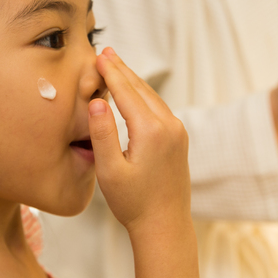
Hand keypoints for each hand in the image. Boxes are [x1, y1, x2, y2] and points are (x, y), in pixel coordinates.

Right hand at [88, 47, 190, 231]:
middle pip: (141, 89)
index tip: (99, 55)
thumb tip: (97, 102)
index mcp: (151, 131)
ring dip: (133, 80)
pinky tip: (134, 92)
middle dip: (122, 70)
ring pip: (152, 97)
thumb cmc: (133, 203)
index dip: (111, 72)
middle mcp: (169, 126)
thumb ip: (102, 134)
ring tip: (116, 65)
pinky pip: (158, 108)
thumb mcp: (110, 171)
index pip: (126, 92)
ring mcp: (178, 132)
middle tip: (105, 52)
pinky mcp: (179, 139)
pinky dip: (143, 95)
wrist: (165, 225)